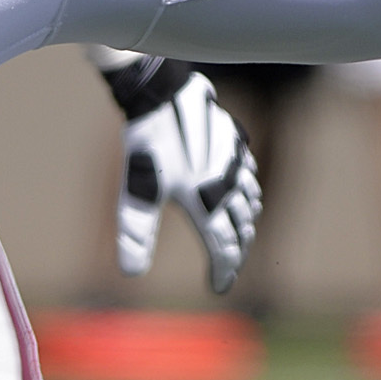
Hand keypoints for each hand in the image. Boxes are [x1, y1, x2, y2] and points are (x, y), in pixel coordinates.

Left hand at [101, 56, 258, 292]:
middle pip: (240, 228)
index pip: (223, 248)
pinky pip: (248, 173)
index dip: (222, 271)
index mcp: (205, 203)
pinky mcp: (235, 141)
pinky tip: (239, 191)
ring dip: (245, 222)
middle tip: (225, 265)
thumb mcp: (136, 194)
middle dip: (235, 250)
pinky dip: (247, 192)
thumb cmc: (146, 146)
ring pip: (250, 200)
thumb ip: (136, 234)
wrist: (160, 93)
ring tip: (236, 235)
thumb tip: (130, 273)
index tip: (217, 286)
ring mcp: (235, 162)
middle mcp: (227, 185)